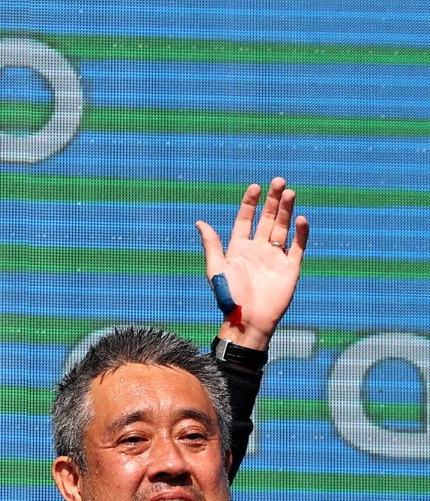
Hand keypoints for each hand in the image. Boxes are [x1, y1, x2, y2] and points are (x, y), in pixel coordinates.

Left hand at [195, 177, 307, 347]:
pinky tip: (300, 219)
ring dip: (286, 210)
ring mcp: (275, 257)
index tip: (254, 186)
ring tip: (289, 192)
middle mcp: (258, 250)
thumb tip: (199, 222)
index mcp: (239, 249)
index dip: (250, 203)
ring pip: (282, 228)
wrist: (247, 320)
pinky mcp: (290, 267)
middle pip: (267, 219)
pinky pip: (298, 246)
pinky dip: (301, 233)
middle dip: (272, 200)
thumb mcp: (216, 268)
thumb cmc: (229, 297)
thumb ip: (211, 244)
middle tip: (278, 181)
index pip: (246, 220)